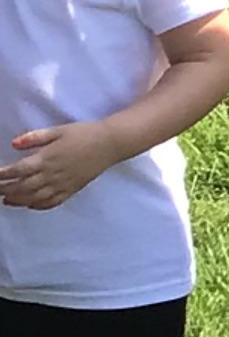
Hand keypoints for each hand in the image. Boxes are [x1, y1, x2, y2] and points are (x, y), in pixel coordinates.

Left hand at [0, 118, 122, 206]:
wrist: (109, 144)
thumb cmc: (83, 133)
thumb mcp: (58, 130)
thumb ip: (35, 137)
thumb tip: (13, 143)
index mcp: (46, 158)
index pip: (18, 170)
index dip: (2, 175)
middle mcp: (52, 174)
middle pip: (23, 187)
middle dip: (5, 190)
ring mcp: (62, 184)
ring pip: (35, 198)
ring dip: (18, 200)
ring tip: (6, 200)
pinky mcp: (72, 189)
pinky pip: (52, 202)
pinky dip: (39, 206)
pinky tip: (30, 205)